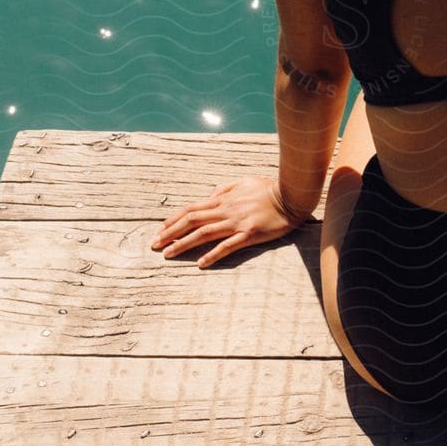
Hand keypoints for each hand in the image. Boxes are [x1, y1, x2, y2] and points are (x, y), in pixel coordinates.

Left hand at [149, 176, 308, 268]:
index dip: (173, 219)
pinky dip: (212, 254)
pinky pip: (228, 245)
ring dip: (183, 244)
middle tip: (154, 245)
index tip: (159, 230)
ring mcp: (236, 222)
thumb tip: (210, 195)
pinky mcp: (249, 234)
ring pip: (203, 233)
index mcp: (223, 199)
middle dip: (170, 233)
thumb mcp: (244, 181)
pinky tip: (201, 263)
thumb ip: (225, 188)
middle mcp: (225, 210)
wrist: (291, 194)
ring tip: (168, 254)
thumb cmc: (269, 188)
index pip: (191, 209)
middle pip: (191, 221)